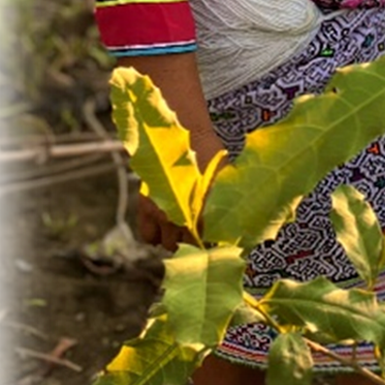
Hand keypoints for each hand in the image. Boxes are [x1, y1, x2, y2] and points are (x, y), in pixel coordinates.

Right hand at [132, 129, 228, 249]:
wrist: (184, 137)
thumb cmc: (212, 158)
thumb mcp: (226, 183)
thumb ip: (228, 207)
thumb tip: (238, 230)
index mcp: (208, 211)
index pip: (210, 243)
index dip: (214, 246)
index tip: (217, 245)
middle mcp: (184, 216)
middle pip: (190, 247)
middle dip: (197, 244)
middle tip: (201, 238)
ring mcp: (163, 213)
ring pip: (169, 245)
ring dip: (177, 241)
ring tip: (185, 232)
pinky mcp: (146, 208)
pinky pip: (149, 237)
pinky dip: (156, 237)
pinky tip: (166, 229)